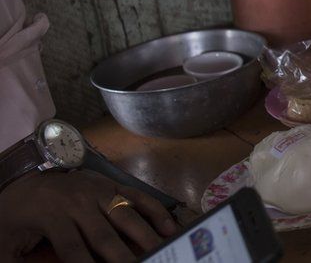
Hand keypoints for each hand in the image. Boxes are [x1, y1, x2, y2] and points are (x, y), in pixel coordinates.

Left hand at [0, 170, 177, 262]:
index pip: (73, 250)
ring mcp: (98, 191)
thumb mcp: (5, 245)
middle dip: (123, 258)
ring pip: (126, 216)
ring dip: (145, 237)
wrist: (22, 182)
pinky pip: (137, 196)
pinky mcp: (111, 185)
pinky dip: (155, 211)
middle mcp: (79, 202)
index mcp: (52, 216)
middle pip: (105, 236)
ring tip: (160, 252)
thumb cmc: (15, 220)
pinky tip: (169, 227)